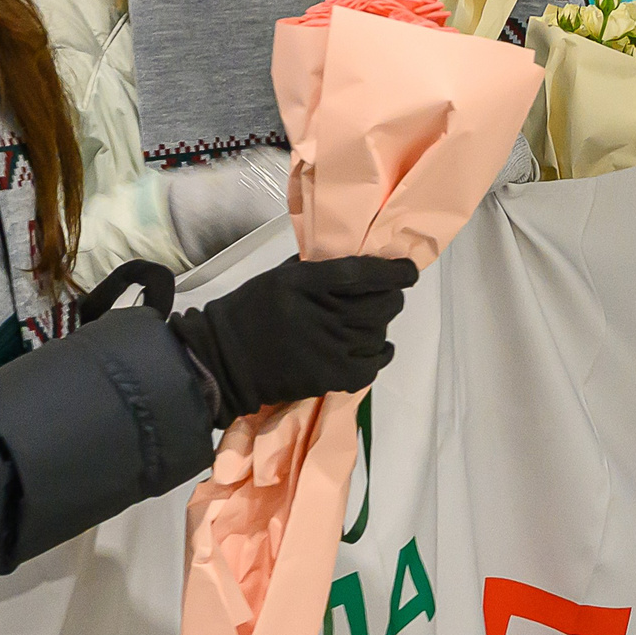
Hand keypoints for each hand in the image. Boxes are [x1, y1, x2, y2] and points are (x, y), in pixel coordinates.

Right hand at [170, 252, 418, 420]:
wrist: (227, 361)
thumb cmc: (250, 312)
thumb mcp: (277, 277)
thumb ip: (314, 267)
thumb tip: (352, 257)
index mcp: (304, 283)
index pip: (362, 273)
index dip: (392, 271)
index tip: (408, 268)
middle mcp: (322, 314)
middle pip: (381, 304)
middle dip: (393, 296)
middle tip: (388, 294)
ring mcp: (330, 349)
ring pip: (379, 333)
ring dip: (381, 325)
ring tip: (370, 321)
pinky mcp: (332, 377)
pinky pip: (373, 365)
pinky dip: (380, 354)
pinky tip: (374, 348)